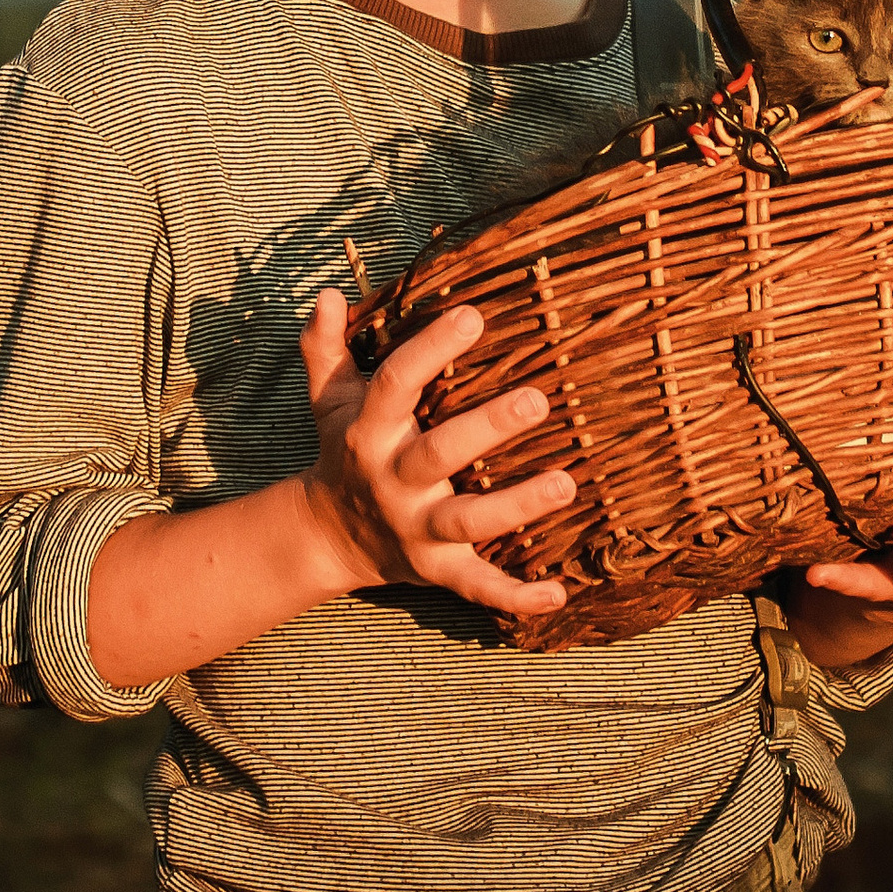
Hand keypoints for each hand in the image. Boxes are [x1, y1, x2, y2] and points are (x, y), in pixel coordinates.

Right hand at [295, 290, 572, 618]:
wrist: (328, 535)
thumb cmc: (344, 448)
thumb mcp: (327, 397)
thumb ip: (324, 346)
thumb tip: (328, 294)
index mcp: (368, 430)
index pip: (398, 383)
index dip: (433, 349)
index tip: (475, 315)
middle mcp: (392, 479)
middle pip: (439, 453)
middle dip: (488, 427)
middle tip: (538, 398)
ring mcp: (416, 527)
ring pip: (467, 520)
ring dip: (518, 505)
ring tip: (567, 483)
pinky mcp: (436, 568)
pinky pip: (477, 586)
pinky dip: (516, 597)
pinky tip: (559, 595)